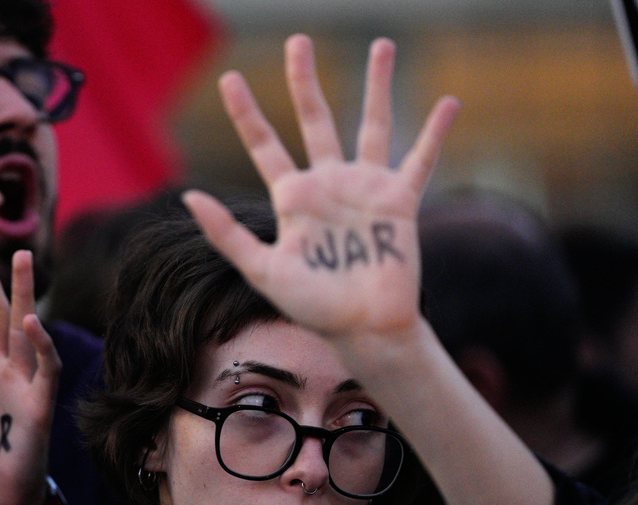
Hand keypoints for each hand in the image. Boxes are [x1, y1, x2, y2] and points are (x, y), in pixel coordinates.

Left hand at [184, 36, 457, 342]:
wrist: (364, 328)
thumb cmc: (312, 306)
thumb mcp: (263, 270)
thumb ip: (227, 234)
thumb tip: (188, 195)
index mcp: (293, 198)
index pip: (264, 145)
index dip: (246, 113)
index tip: (229, 78)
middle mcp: (328, 184)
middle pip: (315, 119)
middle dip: (305, 81)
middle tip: (297, 41)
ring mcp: (365, 188)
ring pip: (372, 125)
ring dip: (376, 85)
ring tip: (383, 44)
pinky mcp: (399, 202)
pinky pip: (420, 159)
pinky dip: (435, 132)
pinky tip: (449, 102)